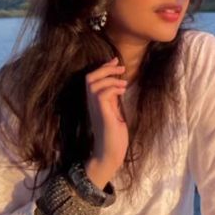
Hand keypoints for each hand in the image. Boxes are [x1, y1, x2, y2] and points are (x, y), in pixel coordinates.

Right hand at [84, 58, 129, 185]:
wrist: (110, 154)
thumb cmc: (114, 137)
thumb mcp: (114, 113)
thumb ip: (113, 101)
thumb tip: (118, 86)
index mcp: (94, 102)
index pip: (92, 79)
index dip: (103, 67)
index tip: (114, 61)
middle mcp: (91, 103)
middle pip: (90, 77)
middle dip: (105, 68)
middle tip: (120, 66)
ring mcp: (95, 108)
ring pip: (94, 83)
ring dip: (110, 78)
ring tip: (124, 81)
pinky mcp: (102, 113)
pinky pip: (102, 93)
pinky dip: (113, 88)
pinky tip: (123, 91)